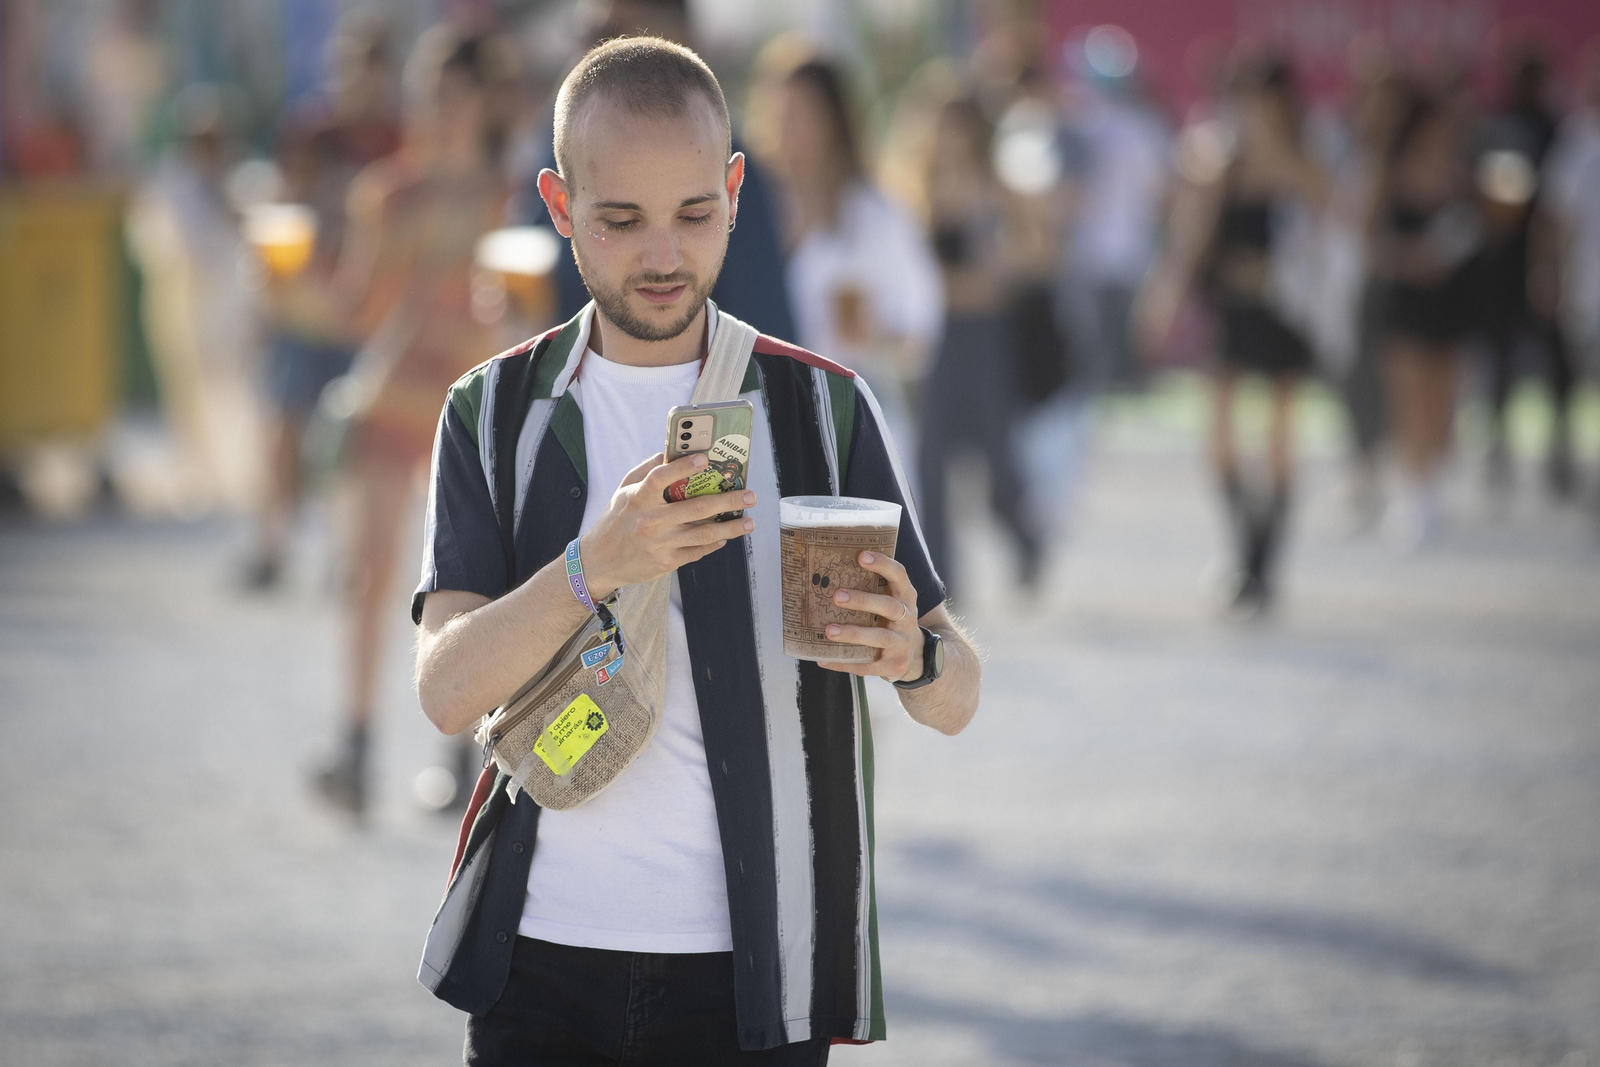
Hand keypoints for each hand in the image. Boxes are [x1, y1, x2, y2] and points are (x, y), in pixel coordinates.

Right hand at [578, 451, 754, 599]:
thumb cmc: (614, 521)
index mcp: (638, 499)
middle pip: (696, 508)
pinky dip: (714, 544)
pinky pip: (697, 551)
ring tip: (749, 521)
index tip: (705, 458)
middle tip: (749, 495)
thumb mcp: (622, 491)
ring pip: (704, 534)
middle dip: (728, 500)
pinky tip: (725, 536)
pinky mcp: (667, 562)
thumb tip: (669, 452)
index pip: (661, 477)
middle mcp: (650, 521)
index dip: (683, 467)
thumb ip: (645, 470)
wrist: (599, 562)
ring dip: (731, 527)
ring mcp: (660, 544)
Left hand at [817, 551, 923, 682]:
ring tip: (829, 631)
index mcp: (905, 597)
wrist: (917, 657)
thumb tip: (827, 573)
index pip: (899, 575)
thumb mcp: (892, 602)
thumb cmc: (892, 622)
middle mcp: (908, 619)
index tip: (861, 555)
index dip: (883, 564)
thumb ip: (872, 589)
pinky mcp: (894, 666)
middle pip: (889, 607)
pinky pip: (868, 666)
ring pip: (880, 637)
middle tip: (836, 596)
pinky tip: (824, 660)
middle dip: (863, 601)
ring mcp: (903, 644)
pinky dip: (844, 663)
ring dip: (853, 633)